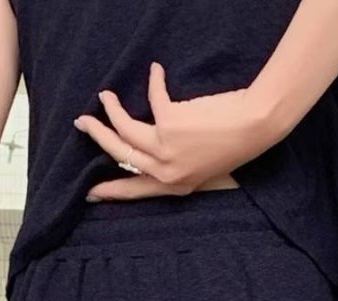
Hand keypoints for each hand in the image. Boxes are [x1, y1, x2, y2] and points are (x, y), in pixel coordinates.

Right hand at [74, 62, 277, 201]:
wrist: (254, 127)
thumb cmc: (233, 146)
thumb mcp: (203, 169)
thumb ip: (177, 168)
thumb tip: (151, 154)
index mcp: (174, 187)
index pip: (134, 190)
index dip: (111, 190)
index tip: (90, 192)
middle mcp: (166, 172)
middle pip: (120, 154)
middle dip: (98, 137)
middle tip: (83, 122)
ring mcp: (166, 148)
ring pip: (124, 128)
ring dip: (111, 109)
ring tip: (105, 95)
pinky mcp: (169, 122)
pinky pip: (153, 97)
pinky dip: (154, 81)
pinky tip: (156, 71)